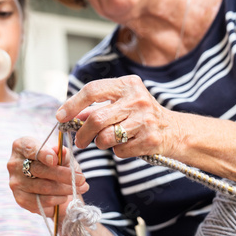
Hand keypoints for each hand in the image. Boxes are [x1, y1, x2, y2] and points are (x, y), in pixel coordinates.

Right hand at [7, 136, 88, 217]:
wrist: (53, 185)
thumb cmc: (57, 165)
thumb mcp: (63, 156)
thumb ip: (62, 154)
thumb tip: (61, 151)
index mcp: (21, 146)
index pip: (30, 148)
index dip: (43, 154)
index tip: (55, 160)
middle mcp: (14, 163)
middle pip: (39, 170)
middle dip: (64, 175)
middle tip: (81, 179)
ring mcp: (15, 182)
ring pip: (43, 187)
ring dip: (65, 189)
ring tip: (80, 188)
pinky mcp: (20, 199)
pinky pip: (40, 201)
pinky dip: (57, 200)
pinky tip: (65, 197)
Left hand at [56, 75, 182, 157]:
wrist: (174, 130)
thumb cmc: (141, 115)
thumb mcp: (122, 103)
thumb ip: (97, 107)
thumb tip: (70, 116)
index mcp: (127, 84)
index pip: (92, 90)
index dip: (72, 104)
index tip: (60, 116)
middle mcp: (137, 99)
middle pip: (96, 118)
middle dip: (82, 133)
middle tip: (79, 141)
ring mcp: (145, 119)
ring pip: (106, 137)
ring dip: (100, 144)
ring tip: (107, 141)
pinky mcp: (150, 139)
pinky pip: (120, 151)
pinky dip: (118, 151)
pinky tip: (127, 145)